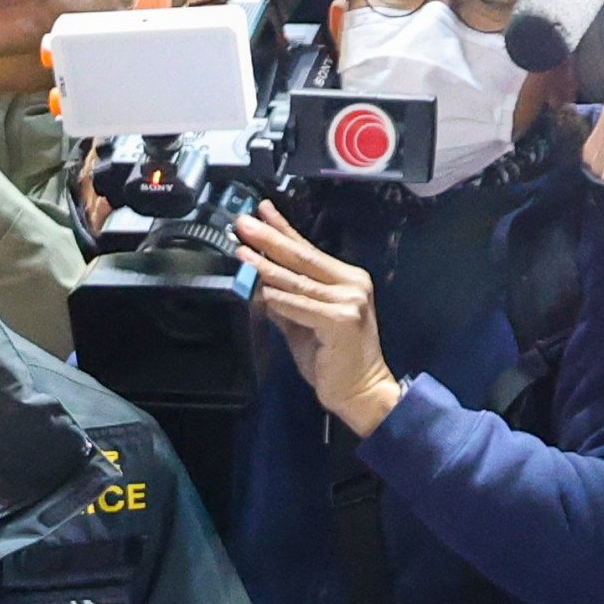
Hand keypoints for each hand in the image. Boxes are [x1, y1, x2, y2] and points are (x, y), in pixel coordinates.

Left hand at [234, 206, 402, 434]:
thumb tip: (259, 282)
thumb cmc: (334, 361)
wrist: (361, 392)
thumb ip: (286, 301)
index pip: (308, 250)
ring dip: (266, 266)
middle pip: (302, 258)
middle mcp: (351, 285)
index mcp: (346, 280)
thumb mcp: (304, 323)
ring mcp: (349, 301)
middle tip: (244, 223)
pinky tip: (261, 291)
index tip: (262, 211)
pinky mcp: (342, 321)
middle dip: (269, 239)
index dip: (283, 229)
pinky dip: (281, 300)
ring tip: (242, 252)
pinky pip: (302, 306)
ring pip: (299, 281)